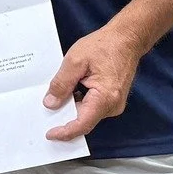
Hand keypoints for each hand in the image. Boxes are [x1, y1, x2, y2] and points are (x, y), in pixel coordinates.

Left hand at [43, 23, 146, 139]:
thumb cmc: (105, 45)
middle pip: (84, 120)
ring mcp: (114, 104)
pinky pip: (92, 106)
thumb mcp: (75, 61)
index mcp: (105, 98)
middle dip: (64, 117)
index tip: (50, 134)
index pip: (82, 124)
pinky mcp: (112, 99)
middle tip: (45, 110)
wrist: (127, 38)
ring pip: (87, 113)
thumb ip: (61, 84)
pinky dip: (79, 101)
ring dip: (71, 106)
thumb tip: (50, 104)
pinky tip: (71, 89)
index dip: (65, 132)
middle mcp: (113, 106)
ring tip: (58, 92)